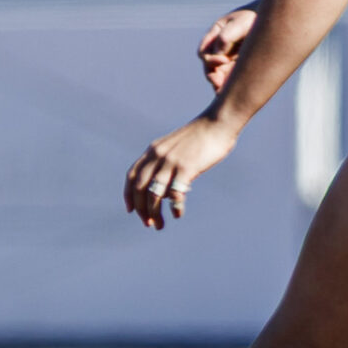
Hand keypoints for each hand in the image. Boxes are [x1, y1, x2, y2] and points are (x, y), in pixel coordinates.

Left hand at [125, 115, 240, 228]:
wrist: (218, 123)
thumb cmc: (201, 136)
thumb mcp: (176, 146)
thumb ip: (166, 161)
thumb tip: (166, 186)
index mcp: (153, 150)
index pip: (131, 175)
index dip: (128, 195)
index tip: (131, 210)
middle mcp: (158, 156)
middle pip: (139, 188)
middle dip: (141, 209)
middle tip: (148, 223)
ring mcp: (172, 162)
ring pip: (154, 194)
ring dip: (154, 213)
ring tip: (159, 225)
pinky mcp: (187, 168)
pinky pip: (175, 193)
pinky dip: (174, 206)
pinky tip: (177, 213)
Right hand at [198, 6, 258, 92]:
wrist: (273, 22)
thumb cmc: (256, 17)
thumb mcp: (242, 23)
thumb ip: (227, 36)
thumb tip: (219, 54)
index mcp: (215, 35)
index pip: (204, 51)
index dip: (210, 59)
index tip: (224, 60)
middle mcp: (219, 48)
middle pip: (209, 67)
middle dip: (213, 75)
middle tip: (219, 82)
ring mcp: (228, 58)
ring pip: (218, 75)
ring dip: (219, 84)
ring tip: (222, 92)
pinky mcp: (239, 67)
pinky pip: (229, 80)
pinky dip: (228, 87)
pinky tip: (231, 93)